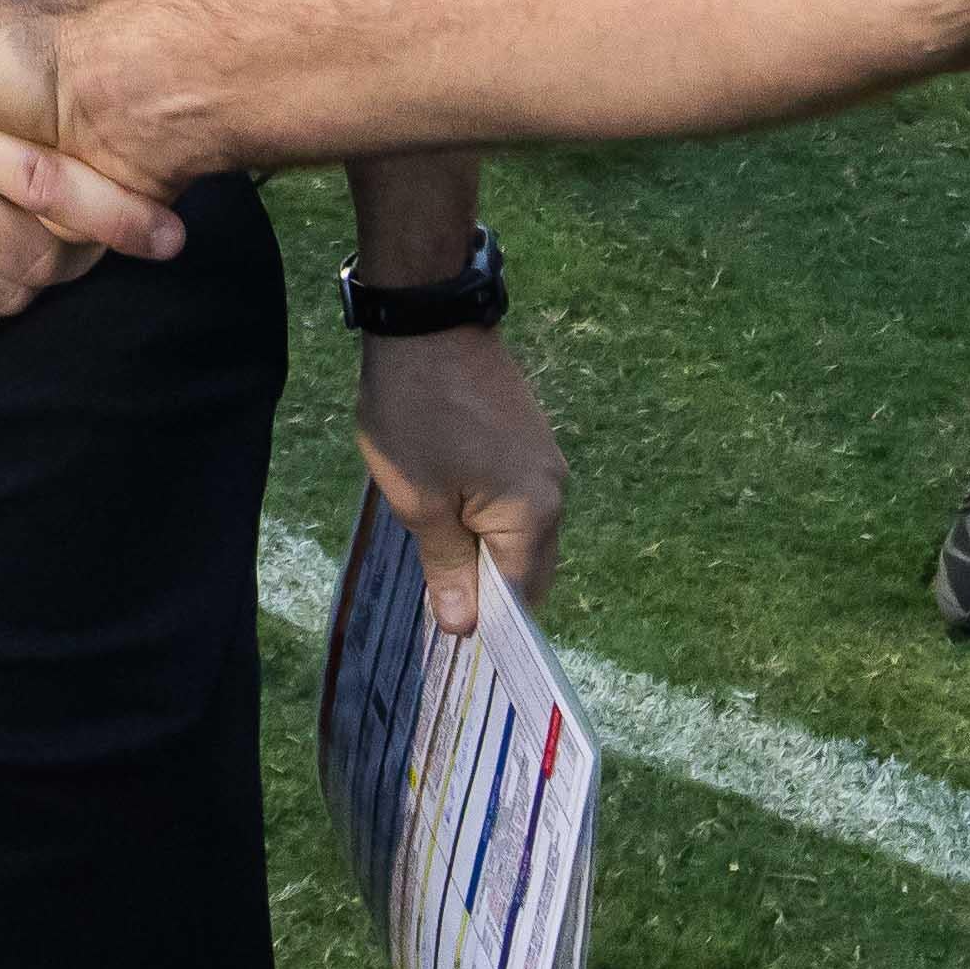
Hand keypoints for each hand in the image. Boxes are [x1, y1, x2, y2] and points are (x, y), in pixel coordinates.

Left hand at [355, 331, 568, 637]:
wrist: (426, 320)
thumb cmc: (416, 413)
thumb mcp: (419, 500)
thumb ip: (446, 567)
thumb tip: (464, 627)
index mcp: (534, 514)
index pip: (522, 598)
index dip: (489, 629)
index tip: (451, 648)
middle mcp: (553, 492)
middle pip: (528, 568)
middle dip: (488, 595)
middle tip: (438, 615)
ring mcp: (544, 462)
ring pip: (520, 535)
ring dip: (485, 556)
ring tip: (439, 574)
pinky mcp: (527, 441)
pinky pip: (515, 502)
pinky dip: (487, 524)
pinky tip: (450, 524)